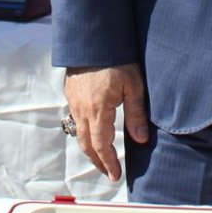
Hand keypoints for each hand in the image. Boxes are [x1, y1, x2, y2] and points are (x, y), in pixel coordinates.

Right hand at [65, 64, 150, 181]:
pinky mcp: (71, 91)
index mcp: (98, 110)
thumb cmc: (117, 58)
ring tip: (101, 156)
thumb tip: (140, 140)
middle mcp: (82, 109)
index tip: (115, 175)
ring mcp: (74, 100)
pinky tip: (93, 130)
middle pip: (86, 144)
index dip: (108, 163)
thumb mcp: (134, 85)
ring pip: (79, 132)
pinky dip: (84, 131)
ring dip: (89, 147)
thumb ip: (136, 114)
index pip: (101, 146)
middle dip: (97, 161)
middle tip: (108, 172)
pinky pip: (76, 118)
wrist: (93, 36)